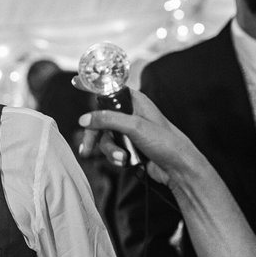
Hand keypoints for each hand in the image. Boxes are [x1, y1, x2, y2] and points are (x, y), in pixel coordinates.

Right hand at [77, 87, 211, 186]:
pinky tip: (125, 162)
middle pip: (100, 120)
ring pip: (105, 137)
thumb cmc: (166, 142)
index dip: (92, 92)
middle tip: (88, 149)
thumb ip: (108, 120)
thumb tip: (84, 119)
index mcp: (135, 101)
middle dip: (95, 136)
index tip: (76, 87)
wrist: (179, 169)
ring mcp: (129, 131)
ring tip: (122, 158)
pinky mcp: (129, 146)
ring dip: (109, 150)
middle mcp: (130, 114)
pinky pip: (112, 149)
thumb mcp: (135, 127)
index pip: (108, 92)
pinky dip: (115, 157)